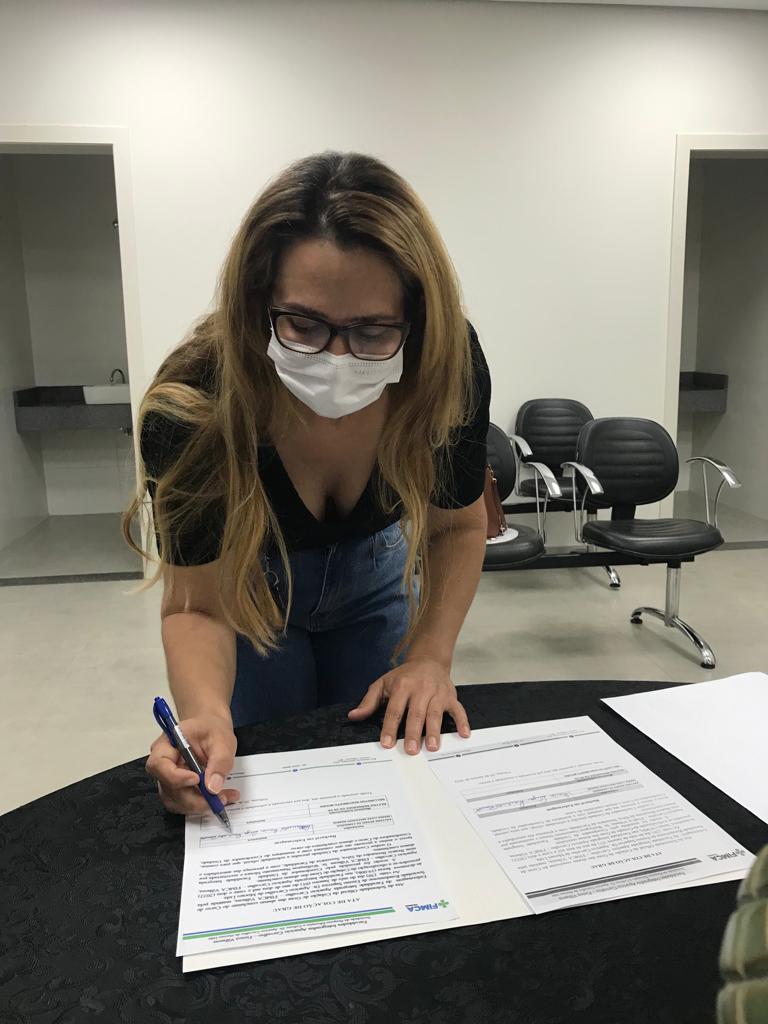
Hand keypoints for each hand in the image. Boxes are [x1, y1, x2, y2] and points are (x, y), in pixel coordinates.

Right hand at [145, 711, 239, 815]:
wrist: (212, 730)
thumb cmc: (212, 729)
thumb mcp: (221, 739)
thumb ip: (219, 761)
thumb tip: (212, 787)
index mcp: (165, 745)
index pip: (159, 765)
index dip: (176, 777)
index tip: (197, 779)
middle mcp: (163, 765)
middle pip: (169, 789)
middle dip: (195, 798)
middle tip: (220, 798)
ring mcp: (169, 779)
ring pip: (177, 801)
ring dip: (201, 805)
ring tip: (225, 797)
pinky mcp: (178, 790)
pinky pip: (185, 804)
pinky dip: (203, 805)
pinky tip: (220, 798)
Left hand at [348, 657, 470, 753]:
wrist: (428, 659)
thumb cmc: (404, 676)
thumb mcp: (383, 684)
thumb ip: (369, 702)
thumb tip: (353, 716)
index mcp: (402, 686)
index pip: (395, 709)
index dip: (390, 727)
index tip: (387, 743)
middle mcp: (421, 689)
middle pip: (416, 713)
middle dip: (414, 733)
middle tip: (411, 750)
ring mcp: (437, 693)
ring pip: (436, 713)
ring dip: (434, 731)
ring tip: (433, 747)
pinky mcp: (450, 697)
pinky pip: (458, 710)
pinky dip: (462, 721)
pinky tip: (464, 734)